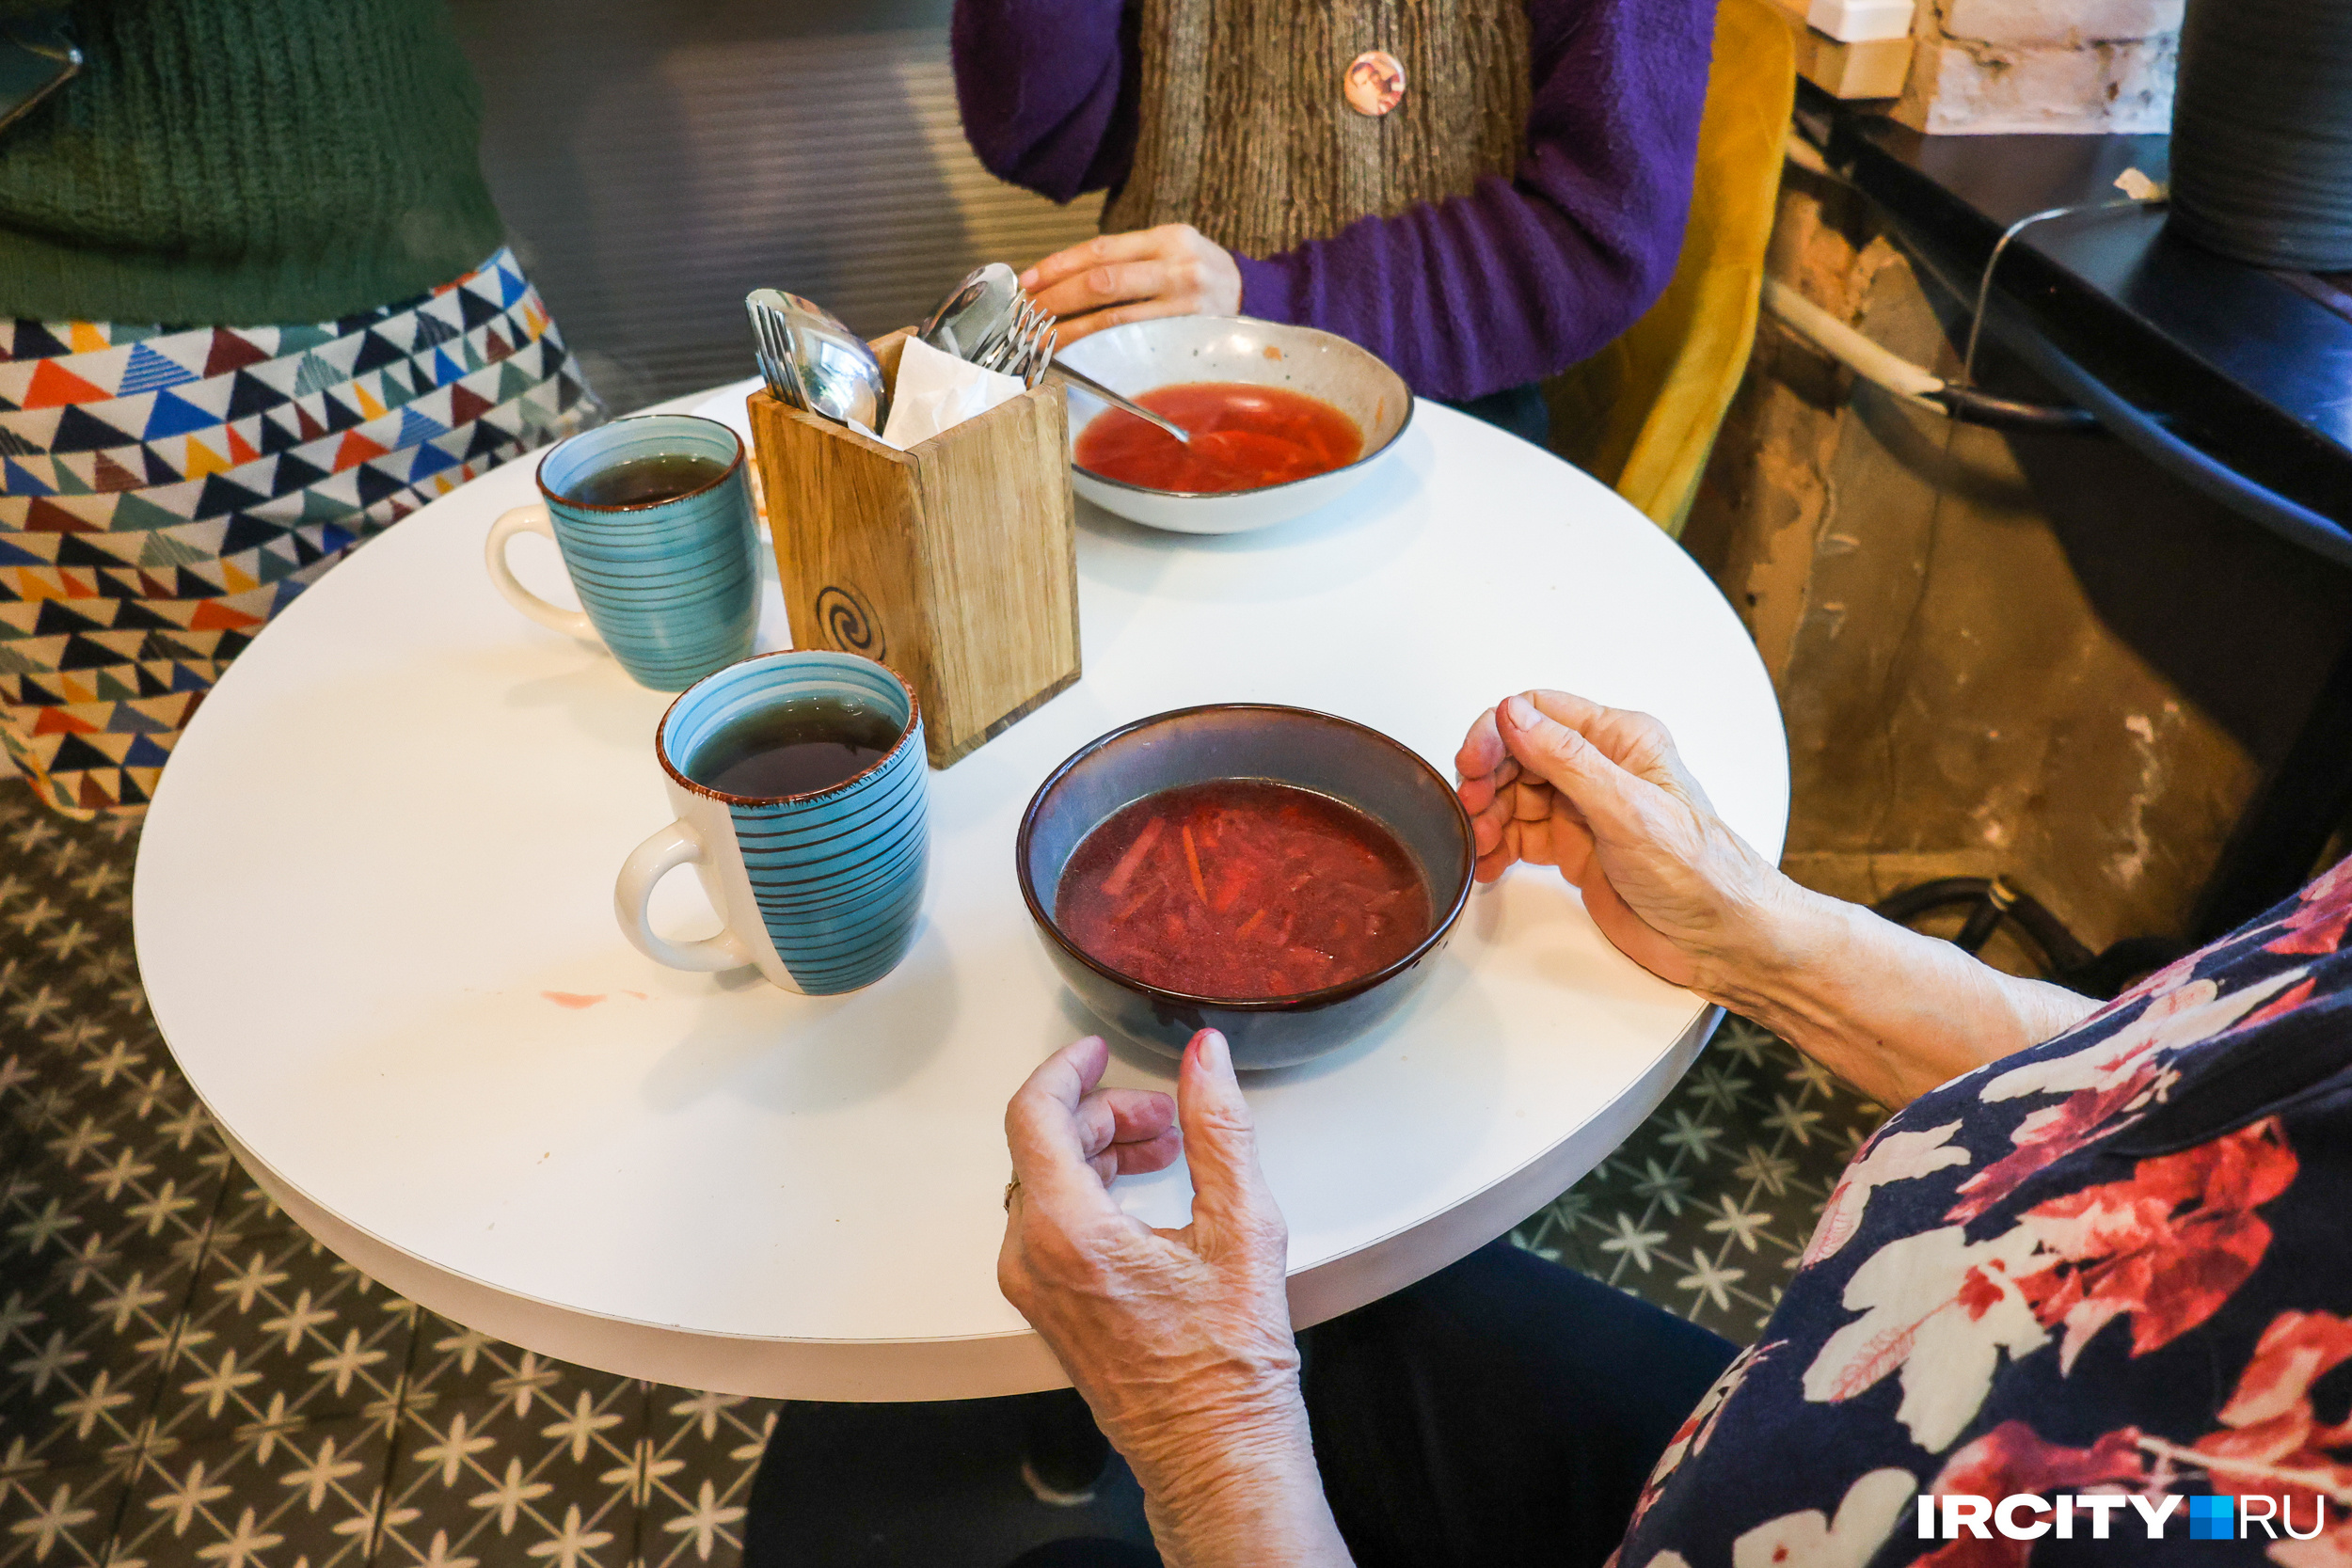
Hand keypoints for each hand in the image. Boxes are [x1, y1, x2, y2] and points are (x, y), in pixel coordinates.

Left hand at [1000, 1031, 1349, 1564]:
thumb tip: (1204, 1058)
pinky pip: (1047, 1223)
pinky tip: (1142, 1196)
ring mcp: (1032, 1288)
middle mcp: (1031, 1259)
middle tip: (1166, 1118)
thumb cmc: (1227, 1365)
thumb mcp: (1242, 1226)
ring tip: (1165, 1152)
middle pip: (1042, 1145)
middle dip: (1103, 1114)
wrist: (1215, 1451)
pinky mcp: (1045, 1306)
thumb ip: (1218, 1127)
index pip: (1034, 1114)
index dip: (1067, 1069)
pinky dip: (1088, 1191)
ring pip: (1043, 1183)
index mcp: (1067, 1232)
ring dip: (1097, 1151)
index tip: (1097, 1050)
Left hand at [1021, 224, 1242, 347]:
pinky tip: (1076, 357)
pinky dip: (1098, 351)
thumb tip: (1062, 282)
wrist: (1259, 302)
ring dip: (1070, 331)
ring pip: (1114, 318)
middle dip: (1057, 299)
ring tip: (1040, 340)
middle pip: (1102, 281)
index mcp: (1169, 238)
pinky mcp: (1187, 337)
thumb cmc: (1201, 278)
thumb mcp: (1174, 252)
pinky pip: (1133, 345)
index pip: (1102, 248)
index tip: (1027, 282)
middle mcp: (1179, 266)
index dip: (1059, 265)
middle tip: (1025, 315)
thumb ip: (1129, 259)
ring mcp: (1186, 304)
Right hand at [1456, 691, 1791, 994]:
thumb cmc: (1702, 873)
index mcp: (1621, 741)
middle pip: (1518, 754)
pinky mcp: (1575, 848)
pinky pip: (1521, 836)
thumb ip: (1567, 760)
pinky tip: (1488, 863)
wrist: (1723, 939)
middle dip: (1487, 779)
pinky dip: (1497, 847)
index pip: (1540, 712)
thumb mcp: (1628, 810)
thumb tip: (1516, 716)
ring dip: (1487, 816)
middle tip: (1471, 809)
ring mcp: (1586, 810)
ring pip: (1513, 796)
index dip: (1497, 732)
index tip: (1473, 763)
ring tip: (1480, 843)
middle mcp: (1601, 769)